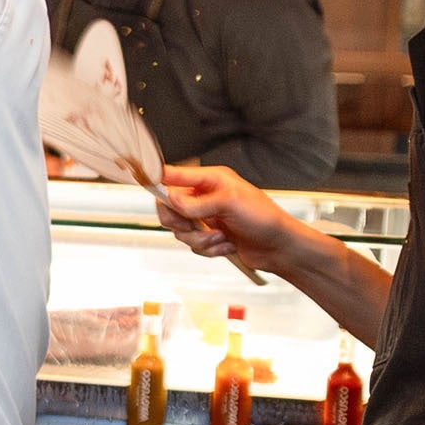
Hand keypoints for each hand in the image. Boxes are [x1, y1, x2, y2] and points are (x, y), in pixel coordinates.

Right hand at [157, 164, 314, 276]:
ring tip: (220, 238)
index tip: (144, 182)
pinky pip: (192, 245)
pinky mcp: (209, 237)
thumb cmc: (265, 219)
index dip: (157, 179)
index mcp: (210, 180)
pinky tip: (226, 245)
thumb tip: (172, 200)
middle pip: (169, 207)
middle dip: (180, 221)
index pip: (174, 175)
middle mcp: (204, 197)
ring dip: (199, 239)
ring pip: (179, 230)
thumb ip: (197, 202)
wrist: (280, 249)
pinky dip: (208, 249)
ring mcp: (206, 218)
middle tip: (192, 225)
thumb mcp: (230, 203)